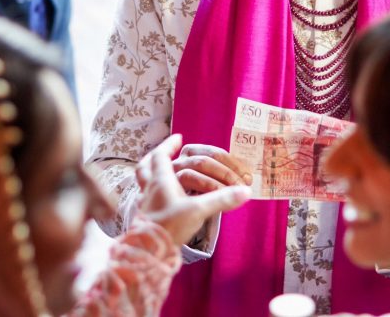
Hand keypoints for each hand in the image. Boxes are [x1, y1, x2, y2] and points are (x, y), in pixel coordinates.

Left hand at [135, 134, 250, 245]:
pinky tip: (160, 193)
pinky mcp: (146, 214)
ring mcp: (146, 201)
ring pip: (143, 178)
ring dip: (152, 168)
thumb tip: (245, 192)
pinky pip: (146, 195)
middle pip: (148, 164)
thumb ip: (222, 199)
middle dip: (160, 154)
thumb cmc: (171, 226)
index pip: (161, 155)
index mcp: (161, 179)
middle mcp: (150, 186)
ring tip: (162, 166)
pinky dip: (152, 188)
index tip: (178, 137)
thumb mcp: (198, 210)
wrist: (150, 252)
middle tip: (171, 149)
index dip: (169, 145)